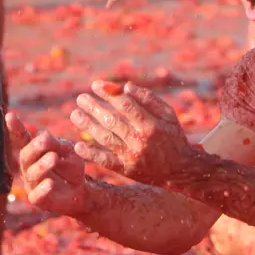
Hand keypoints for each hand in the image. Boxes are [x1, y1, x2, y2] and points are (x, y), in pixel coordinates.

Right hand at [7, 112, 87, 215]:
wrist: (81, 191)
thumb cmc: (71, 168)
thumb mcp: (68, 151)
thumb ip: (57, 145)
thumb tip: (43, 138)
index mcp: (35, 151)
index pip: (23, 138)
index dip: (16, 128)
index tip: (9, 115)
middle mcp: (29, 166)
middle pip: (25, 155)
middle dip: (34, 148)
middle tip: (44, 141)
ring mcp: (32, 183)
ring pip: (31, 174)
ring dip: (42, 165)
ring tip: (53, 158)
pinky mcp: (38, 200)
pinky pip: (37, 195)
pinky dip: (43, 188)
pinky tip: (50, 183)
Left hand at [70, 80, 192, 185]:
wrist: (180, 170)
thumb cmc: (173, 137)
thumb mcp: (168, 115)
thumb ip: (149, 99)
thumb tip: (126, 86)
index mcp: (151, 124)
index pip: (125, 105)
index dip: (108, 93)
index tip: (96, 85)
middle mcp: (140, 140)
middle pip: (111, 120)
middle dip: (93, 107)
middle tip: (80, 98)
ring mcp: (132, 156)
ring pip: (105, 138)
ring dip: (88, 125)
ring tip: (75, 114)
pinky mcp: (126, 169)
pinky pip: (105, 161)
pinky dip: (91, 154)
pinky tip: (78, 145)